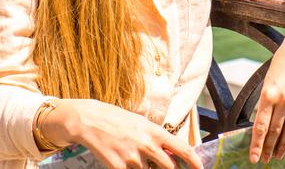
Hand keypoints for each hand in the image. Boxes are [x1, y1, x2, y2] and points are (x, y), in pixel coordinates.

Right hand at [46, 99, 201, 168]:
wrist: (91, 120)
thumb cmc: (118, 120)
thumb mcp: (142, 123)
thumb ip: (157, 139)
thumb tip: (172, 153)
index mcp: (155, 132)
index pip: (182, 149)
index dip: (194, 162)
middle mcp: (147, 145)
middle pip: (169, 168)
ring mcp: (132, 158)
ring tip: (134, 156)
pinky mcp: (118, 167)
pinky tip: (124, 161)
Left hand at [249, 19, 284, 162]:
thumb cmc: (282, 61)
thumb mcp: (268, 79)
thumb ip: (266, 101)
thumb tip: (262, 125)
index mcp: (268, 93)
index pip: (260, 125)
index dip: (256, 144)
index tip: (253, 157)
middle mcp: (284, 98)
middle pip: (274, 131)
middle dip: (267, 148)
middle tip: (263, 160)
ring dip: (282, 146)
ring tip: (277, 156)